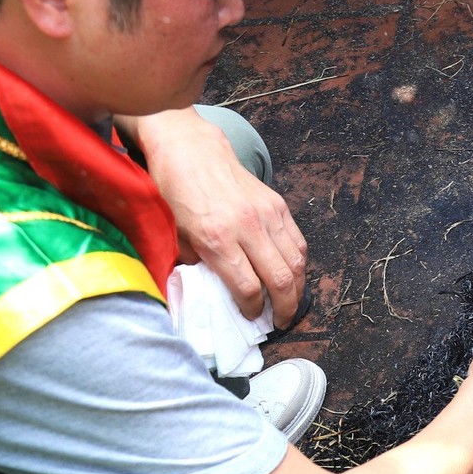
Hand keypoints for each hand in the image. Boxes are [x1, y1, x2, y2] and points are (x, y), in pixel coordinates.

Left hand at [135, 109, 306, 320]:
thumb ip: (195, 265)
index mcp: (217, 239)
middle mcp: (247, 227)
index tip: (249, 318)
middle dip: (283, 308)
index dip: (252, 310)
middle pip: (280, 279)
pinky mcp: (278, 204)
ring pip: (295, 262)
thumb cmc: (174, 194)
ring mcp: (267, 214)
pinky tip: (291, 275)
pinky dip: (298, 264)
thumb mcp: (174, 235)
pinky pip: (297, 242)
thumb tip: (212, 292)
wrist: (190, 151)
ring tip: (289, 303)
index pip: (247, 288)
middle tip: (280, 322)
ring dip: (297, 289)